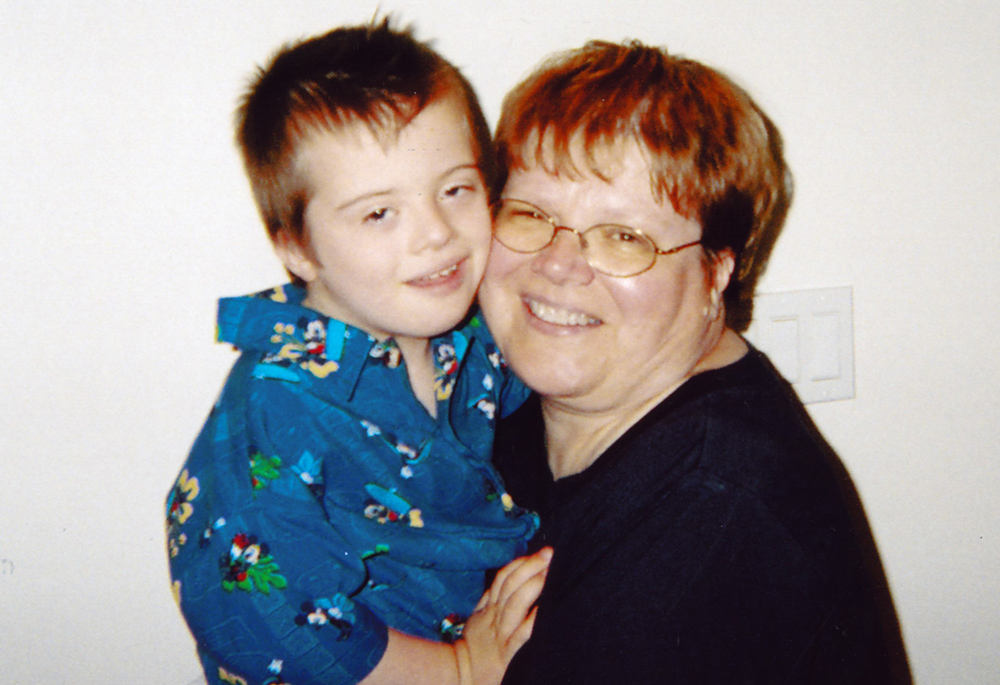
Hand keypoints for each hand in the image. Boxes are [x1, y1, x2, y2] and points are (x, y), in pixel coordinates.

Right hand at [457, 547, 552, 684]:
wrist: (459, 674)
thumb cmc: (473, 647)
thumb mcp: (476, 619)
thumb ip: (490, 599)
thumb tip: (506, 579)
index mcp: (489, 607)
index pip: (504, 577)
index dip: (522, 563)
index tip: (540, 553)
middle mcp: (495, 616)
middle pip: (511, 584)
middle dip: (531, 566)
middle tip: (549, 554)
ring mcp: (501, 632)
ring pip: (515, 602)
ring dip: (533, 585)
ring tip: (550, 572)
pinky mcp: (507, 652)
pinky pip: (521, 633)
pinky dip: (533, 620)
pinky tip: (545, 610)